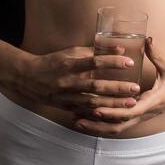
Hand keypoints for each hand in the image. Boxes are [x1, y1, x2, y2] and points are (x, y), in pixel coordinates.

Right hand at [0, 43, 141, 112]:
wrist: (28, 79)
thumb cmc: (53, 62)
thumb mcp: (69, 52)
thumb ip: (92, 51)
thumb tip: (118, 49)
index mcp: (69, 64)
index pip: (94, 62)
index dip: (112, 62)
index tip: (129, 62)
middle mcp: (68, 82)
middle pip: (96, 86)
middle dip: (117, 88)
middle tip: (136, 88)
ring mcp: (67, 97)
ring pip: (93, 102)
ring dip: (113, 104)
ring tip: (131, 103)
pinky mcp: (66, 107)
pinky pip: (86, 112)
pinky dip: (100, 114)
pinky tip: (115, 115)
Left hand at [71, 36, 164, 134]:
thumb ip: (157, 53)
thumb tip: (148, 39)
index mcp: (151, 103)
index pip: (128, 111)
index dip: (111, 111)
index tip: (95, 108)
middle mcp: (145, 113)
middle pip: (118, 126)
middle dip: (97, 124)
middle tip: (77, 120)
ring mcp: (142, 115)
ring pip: (118, 127)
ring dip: (98, 126)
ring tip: (78, 122)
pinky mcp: (140, 113)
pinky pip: (121, 122)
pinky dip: (105, 122)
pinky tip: (92, 117)